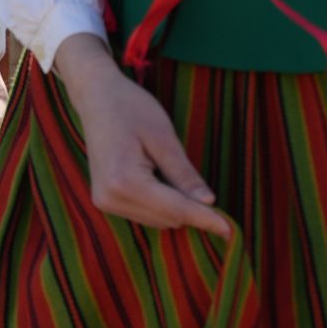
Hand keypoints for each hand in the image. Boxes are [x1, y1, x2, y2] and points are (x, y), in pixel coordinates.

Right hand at [51, 34, 232, 237]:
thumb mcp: (163, 137)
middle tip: (199, 182)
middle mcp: (110, 198)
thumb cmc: (130, 108)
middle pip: (168, 218)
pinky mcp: (104, 200)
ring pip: (158, 220)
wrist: (95, 96)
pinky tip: (157, 177)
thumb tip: (209, 203)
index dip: (207, 219)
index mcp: (124, 181)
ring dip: (174, 205)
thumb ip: (184, 174)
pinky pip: (145, 214)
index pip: (176, 210)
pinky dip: (160, 204)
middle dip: (190, 208)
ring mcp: (104, 201)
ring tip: (167, 169)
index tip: (231, 231)